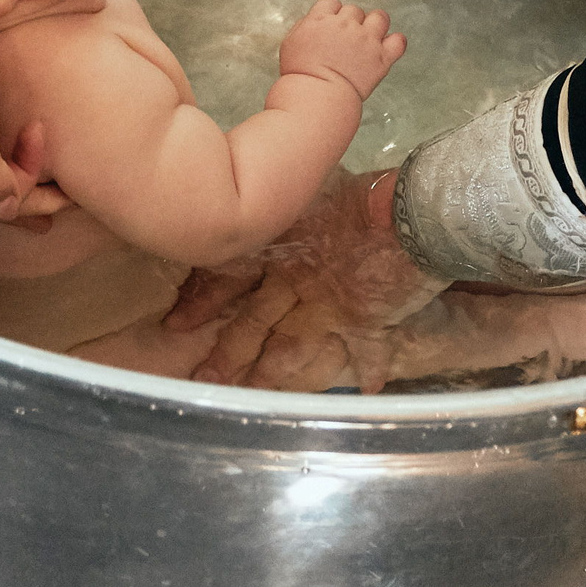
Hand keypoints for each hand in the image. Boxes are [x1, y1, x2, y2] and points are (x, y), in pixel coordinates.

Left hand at [167, 171, 446, 385]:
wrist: (409, 210)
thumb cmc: (362, 192)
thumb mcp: (315, 188)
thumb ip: (292, 204)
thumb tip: (272, 191)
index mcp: (279, 245)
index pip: (228, 275)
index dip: (202, 299)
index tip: (176, 322)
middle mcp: (295, 280)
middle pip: (252, 321)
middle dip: (226, 353)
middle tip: (203, 378)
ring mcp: (327, 306)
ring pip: (288, 348)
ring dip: (269, 375)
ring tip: (251, 397)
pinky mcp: (363, 322)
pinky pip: (364, 354)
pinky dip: (369, 371)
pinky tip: (366, 392)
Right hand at [279, 0, 405, 98]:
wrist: (316, 97)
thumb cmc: (300, 75)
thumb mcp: (290, 43)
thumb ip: (305, 25)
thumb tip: (317, 19)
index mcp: (321, 19)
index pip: (332, 3)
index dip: (333, 15)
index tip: (332, 28)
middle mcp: (345, 24)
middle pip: (354, 11)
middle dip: (352, 23)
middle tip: (347, 42)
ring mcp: (366, 39)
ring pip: (380, 17)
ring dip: (376, 25)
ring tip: (370, 39)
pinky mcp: (381, 57)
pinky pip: (398, 41)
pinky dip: (396, 42)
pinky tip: (388, 48)